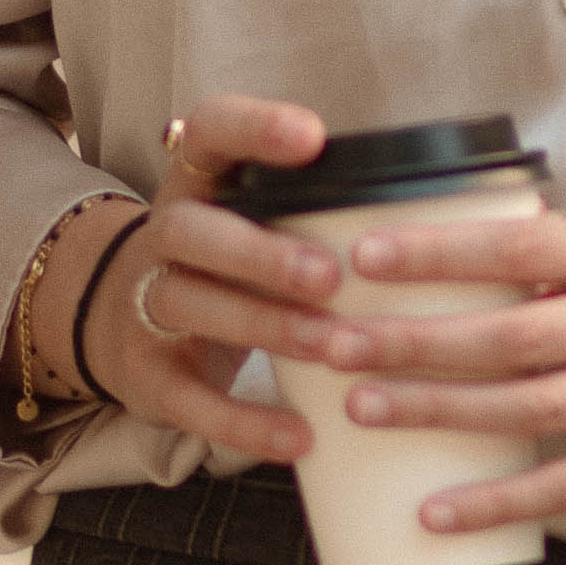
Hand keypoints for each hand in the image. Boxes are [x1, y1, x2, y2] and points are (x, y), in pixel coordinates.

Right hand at [53, 95, 364, 463]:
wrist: (118, 324)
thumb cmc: (229, 263)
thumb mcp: (255, 218)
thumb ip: (317, 204)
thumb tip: (448, 197)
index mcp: (199, 182)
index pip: (210, 130)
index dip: (253, 128)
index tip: (313, 137)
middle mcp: (165, 235)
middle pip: (193, 230)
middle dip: (261, 252)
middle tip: (330, 276)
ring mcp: (146, 305)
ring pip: (191, 305)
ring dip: (265, 325)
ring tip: (331, 346)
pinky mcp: (147, 375)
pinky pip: (190, 400)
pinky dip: (244, 423)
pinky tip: (300, 436)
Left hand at [338, 202, 565, 537]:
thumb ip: (555, 257)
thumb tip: (422, 248)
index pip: (526, 244)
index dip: (444, 250)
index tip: (364, 256)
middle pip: (514, 332)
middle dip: (415, 340)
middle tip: (333, 343)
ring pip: (533, 405)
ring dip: (439, 409)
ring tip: (360, 409)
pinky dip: (499, 501)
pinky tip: (434, 511)